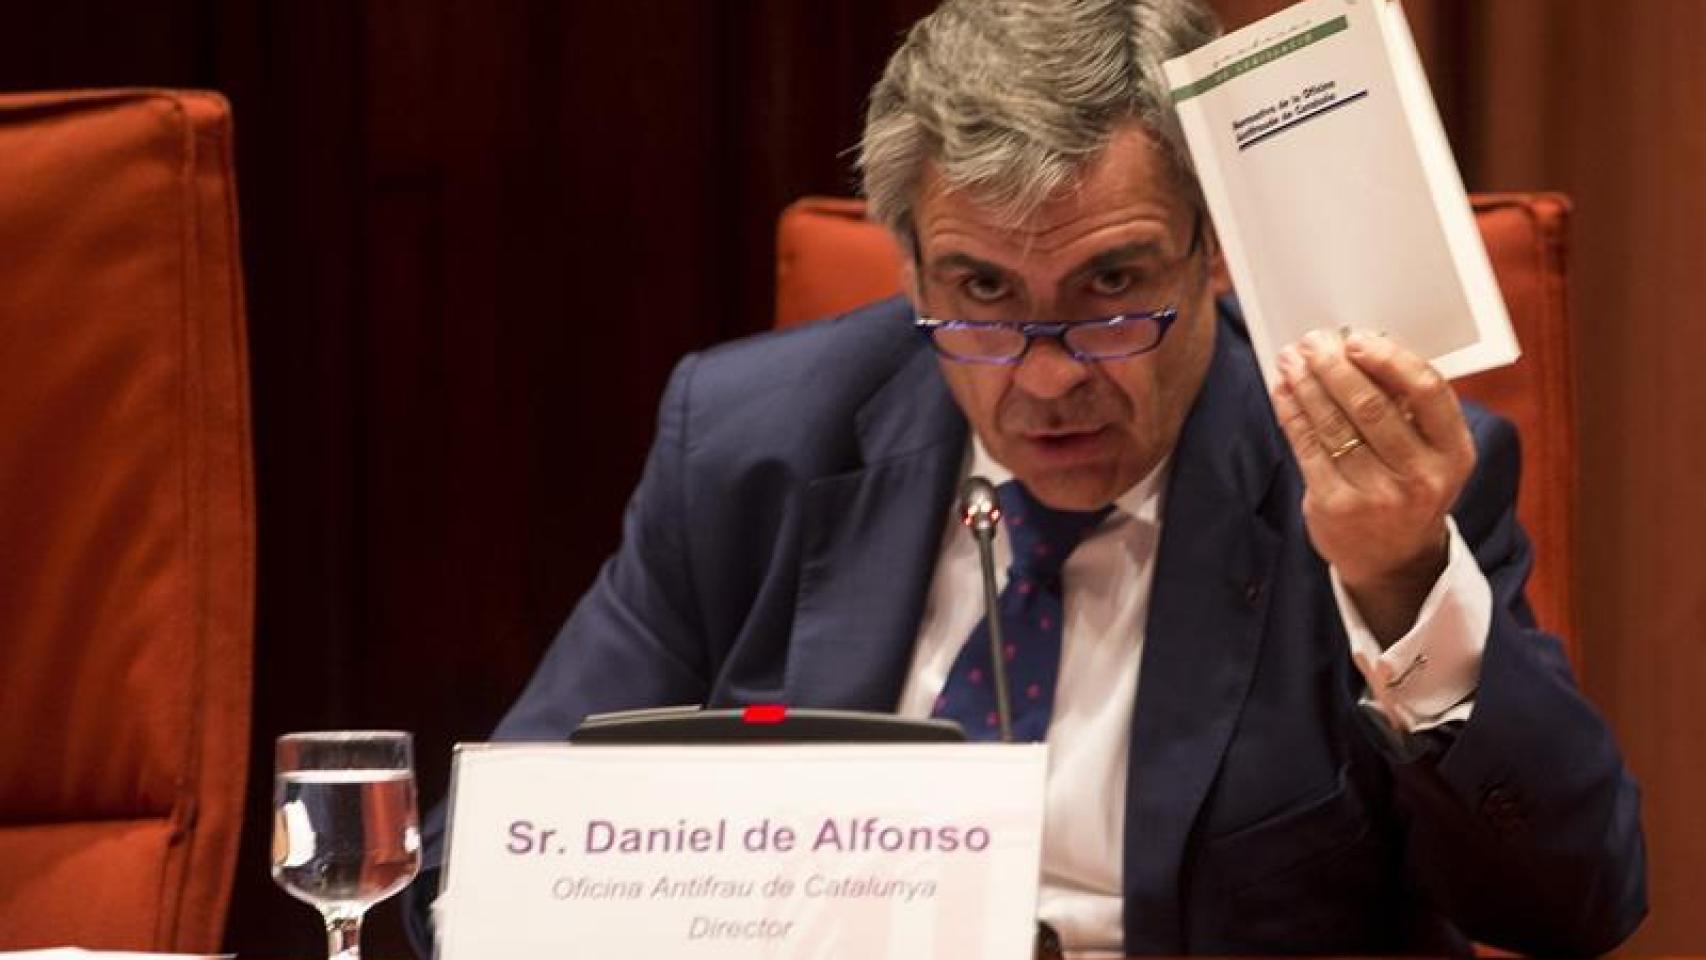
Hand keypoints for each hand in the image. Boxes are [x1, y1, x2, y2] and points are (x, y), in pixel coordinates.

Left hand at [1270, 328, 1475, 643]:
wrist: (1393, 559)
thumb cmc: (1410, 486)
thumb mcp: (1432, 453)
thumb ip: (1409, 408)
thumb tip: (1363, 348)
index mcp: (1454, 452)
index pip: (1427, 392)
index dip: (1390, 359)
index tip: (1358, 339)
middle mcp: (1420, 476)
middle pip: (1372, 406)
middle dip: (1336, 367)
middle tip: (1313, 342)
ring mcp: (1377, 495)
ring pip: (1334, 424)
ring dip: (1307, 385)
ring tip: (1291, 360)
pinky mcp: (1335, 507)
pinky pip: (1308, 447)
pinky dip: (1292, 413)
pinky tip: (1283, 391)